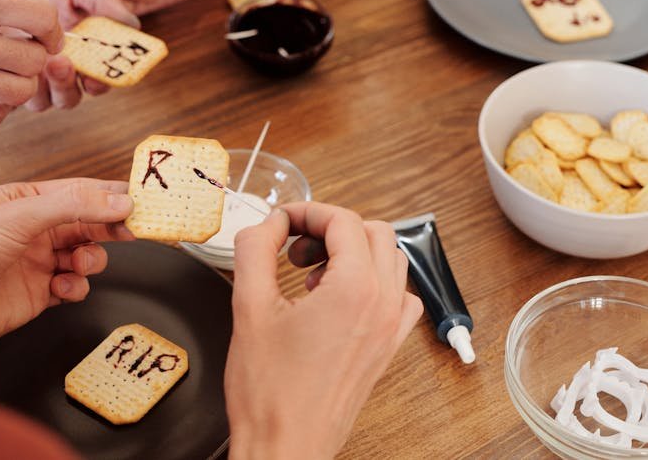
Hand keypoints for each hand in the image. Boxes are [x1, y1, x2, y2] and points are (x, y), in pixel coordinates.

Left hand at [0, 0, 140, 111]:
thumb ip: (105, 2)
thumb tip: (132, 25)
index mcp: (86, 56)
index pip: (99, 83)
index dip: (100, 84)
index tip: (94, 75)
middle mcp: (61, 72)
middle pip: (69, 98)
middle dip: (66, 86)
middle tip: (61, 62)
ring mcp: (32, 74)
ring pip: (41, 101)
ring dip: (40, 86)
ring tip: (37, 58)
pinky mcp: (5, 72)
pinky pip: (10, 92)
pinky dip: (13, 79)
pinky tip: (12, 54)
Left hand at [0, 179, 133, 354]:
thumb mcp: (19, 217)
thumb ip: (74, 206)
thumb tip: (117, 201)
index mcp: (25, 201)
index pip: (79, 191)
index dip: (110, 195)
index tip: (139, 199)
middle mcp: (33, 230)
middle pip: (88, 222)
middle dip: (110, 227)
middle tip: (132, 231)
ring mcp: (37, 263)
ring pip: (85, 255)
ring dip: (90, 259)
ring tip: (79, 264)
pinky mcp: (39, 294)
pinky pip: (74, 287)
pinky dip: (75, 288)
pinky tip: (60, 288)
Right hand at [225, 203, 422, 458]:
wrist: (285, 445)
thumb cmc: (270, 392)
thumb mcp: (249, 307)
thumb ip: (255, 250)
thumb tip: (266, 223)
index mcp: (354, 289)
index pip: (343, 221)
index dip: (308, 211)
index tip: (283, 220)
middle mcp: (382, 305)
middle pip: (374, 233)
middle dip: (331, 228)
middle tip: (294, 245)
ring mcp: (390, 328)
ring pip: (391, 261)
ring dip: (354, 252)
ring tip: (312, 272)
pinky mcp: (387, 348)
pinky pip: (399, 297)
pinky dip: (374, 283)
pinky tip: (338, 297)